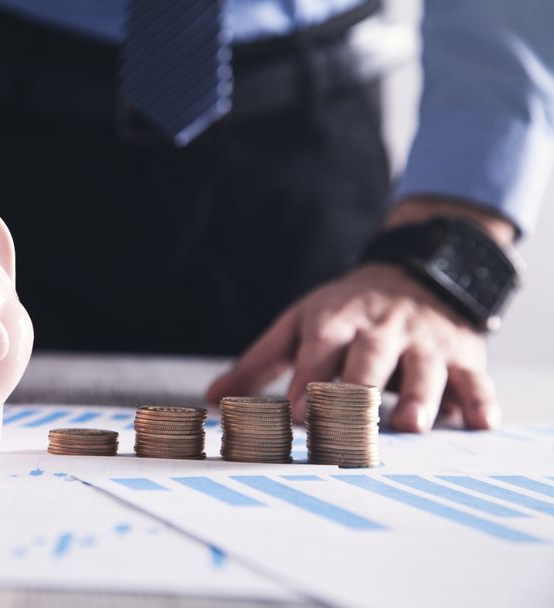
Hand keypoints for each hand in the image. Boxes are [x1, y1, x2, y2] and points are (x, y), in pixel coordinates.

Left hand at [206, 264, 498, 430]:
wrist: (419, 269)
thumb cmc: (347, 311)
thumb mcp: (300, 324)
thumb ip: (260, 362)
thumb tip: (213, 398)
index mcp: (337, 322)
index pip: (321, 349)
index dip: (311, 379)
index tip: (299, 412)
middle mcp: (381, 330)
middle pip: (371, 357)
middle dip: (359, 387)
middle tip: (348, 420)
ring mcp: (423, 342)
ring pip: (423, 368)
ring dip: (419, 396)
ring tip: (410, 424)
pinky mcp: (461, 355)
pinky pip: (473, 379)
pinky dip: (479, 401)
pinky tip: (479, 424)